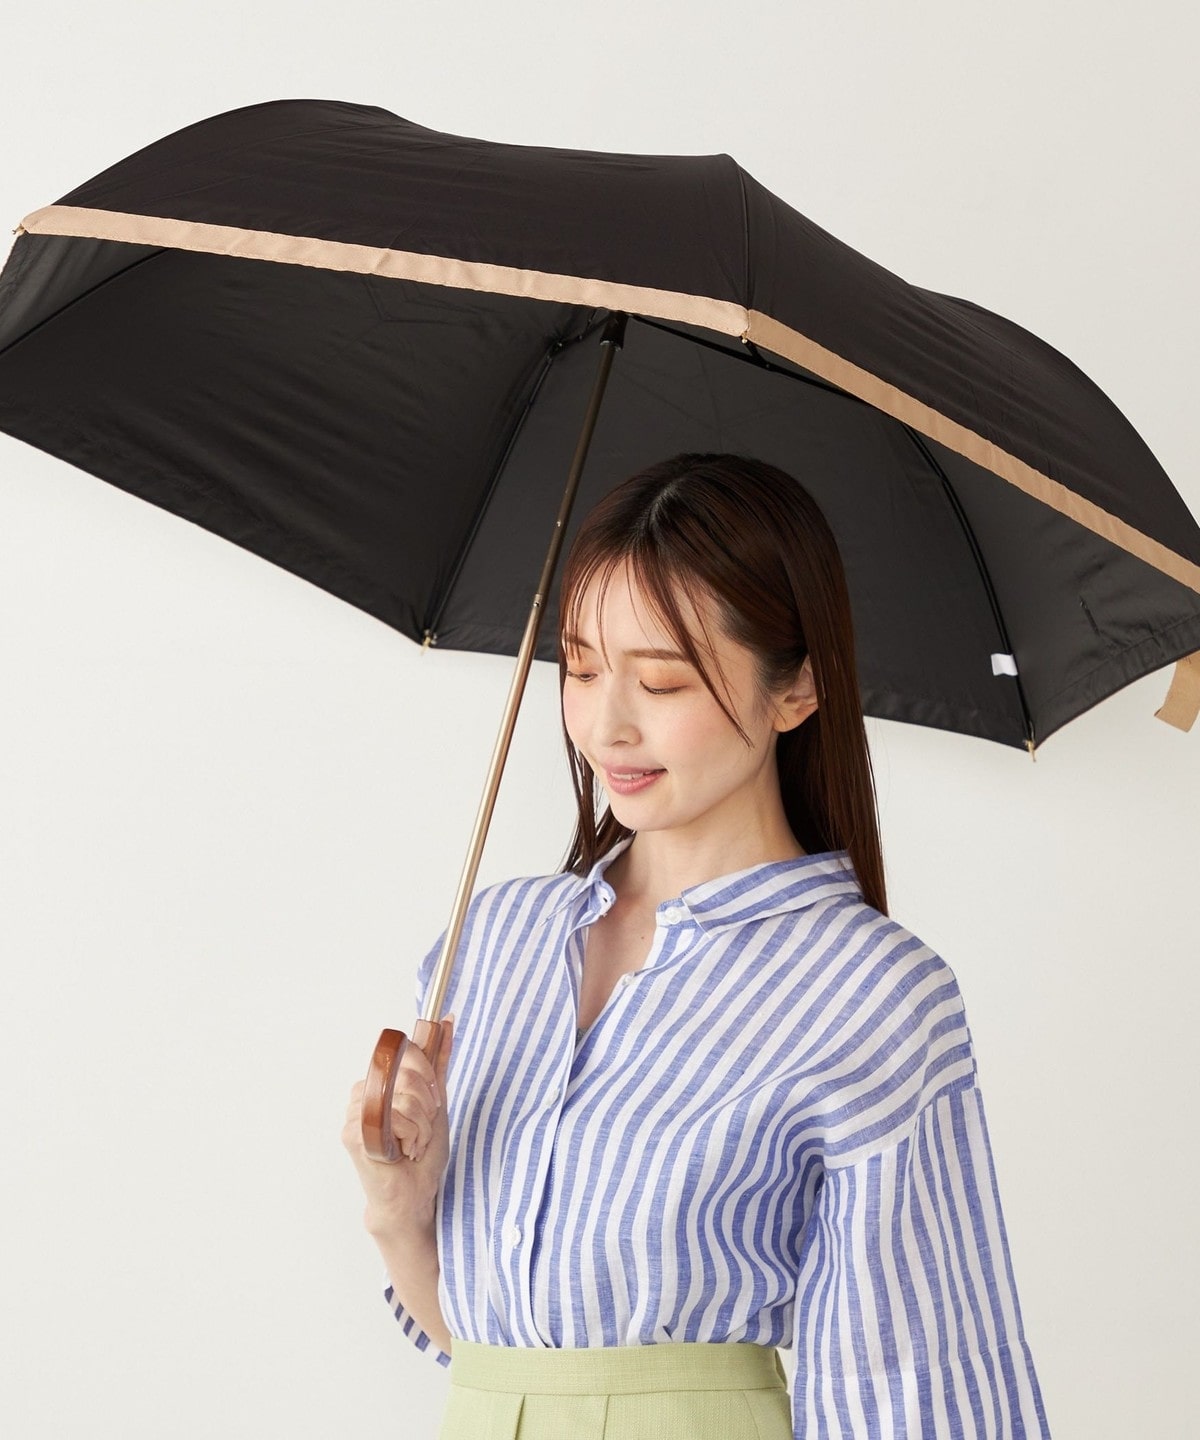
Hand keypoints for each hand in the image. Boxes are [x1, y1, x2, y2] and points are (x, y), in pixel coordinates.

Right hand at [342, 1016, 454, 1234]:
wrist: (414, 1193)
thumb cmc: (422, 1151)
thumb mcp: (436, 1098)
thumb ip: (439, 1060)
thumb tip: (447, 1020)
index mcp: (379, 1080)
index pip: (404, 1051)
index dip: (425, 1072)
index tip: (433, 1099)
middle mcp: (362, 1091)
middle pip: (407, 1076)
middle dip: (427, 1107)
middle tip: (421, 1129)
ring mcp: (354, 1112)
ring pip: (405, 1099)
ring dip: (421, 1127)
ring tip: (412, 1144)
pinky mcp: (353, 1133)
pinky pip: (396, 1119)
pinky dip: (411, 1138)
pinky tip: (402, 1152)